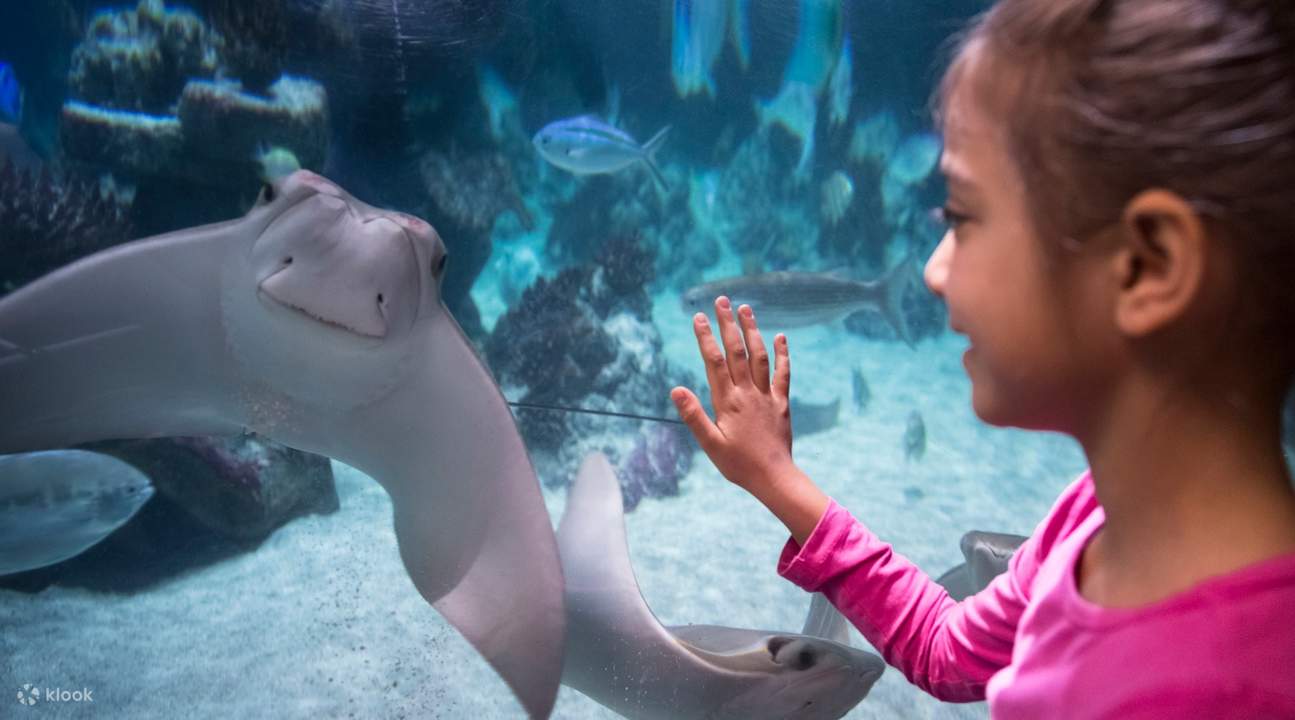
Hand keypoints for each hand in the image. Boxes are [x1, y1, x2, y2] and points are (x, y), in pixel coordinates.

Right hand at [670, 296, 794, 491]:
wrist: (774, 477)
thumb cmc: (738, 464)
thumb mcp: (710, 444)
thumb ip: (694, 416)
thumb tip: (676, 390)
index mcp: (728, 402)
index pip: (715, 362)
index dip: (706, 338)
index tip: (698, 316)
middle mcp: (748, 393)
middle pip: (737, 351)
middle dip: (728, 324)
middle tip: (722, 300)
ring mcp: (766, 396)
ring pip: (759, 356)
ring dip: (752, 331)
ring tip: (746, 308)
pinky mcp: (781, 403)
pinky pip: (782, 374)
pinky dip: (782, 354)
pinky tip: (780, 337)